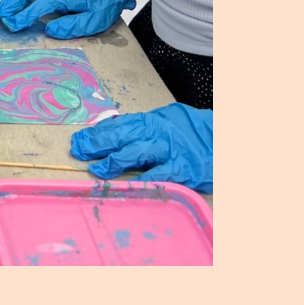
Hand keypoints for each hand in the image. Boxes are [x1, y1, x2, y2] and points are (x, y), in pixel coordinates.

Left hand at [70, 104, 212, 192]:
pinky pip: (159, 174)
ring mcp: (170, 149)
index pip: (117, 125)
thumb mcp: (167, 123)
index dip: (95, 133)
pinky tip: (127, 185)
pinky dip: (142, 180)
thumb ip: (142, 129)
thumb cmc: (194, 133)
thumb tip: (112, 134)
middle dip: (97, 144)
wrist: (227, 140)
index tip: (78, 139)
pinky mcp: (184, 168)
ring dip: (113, 162)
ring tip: (97, 170)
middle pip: (120, 136)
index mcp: (152, 120)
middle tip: (78, 151)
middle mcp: (158, 131)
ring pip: (135, 152)